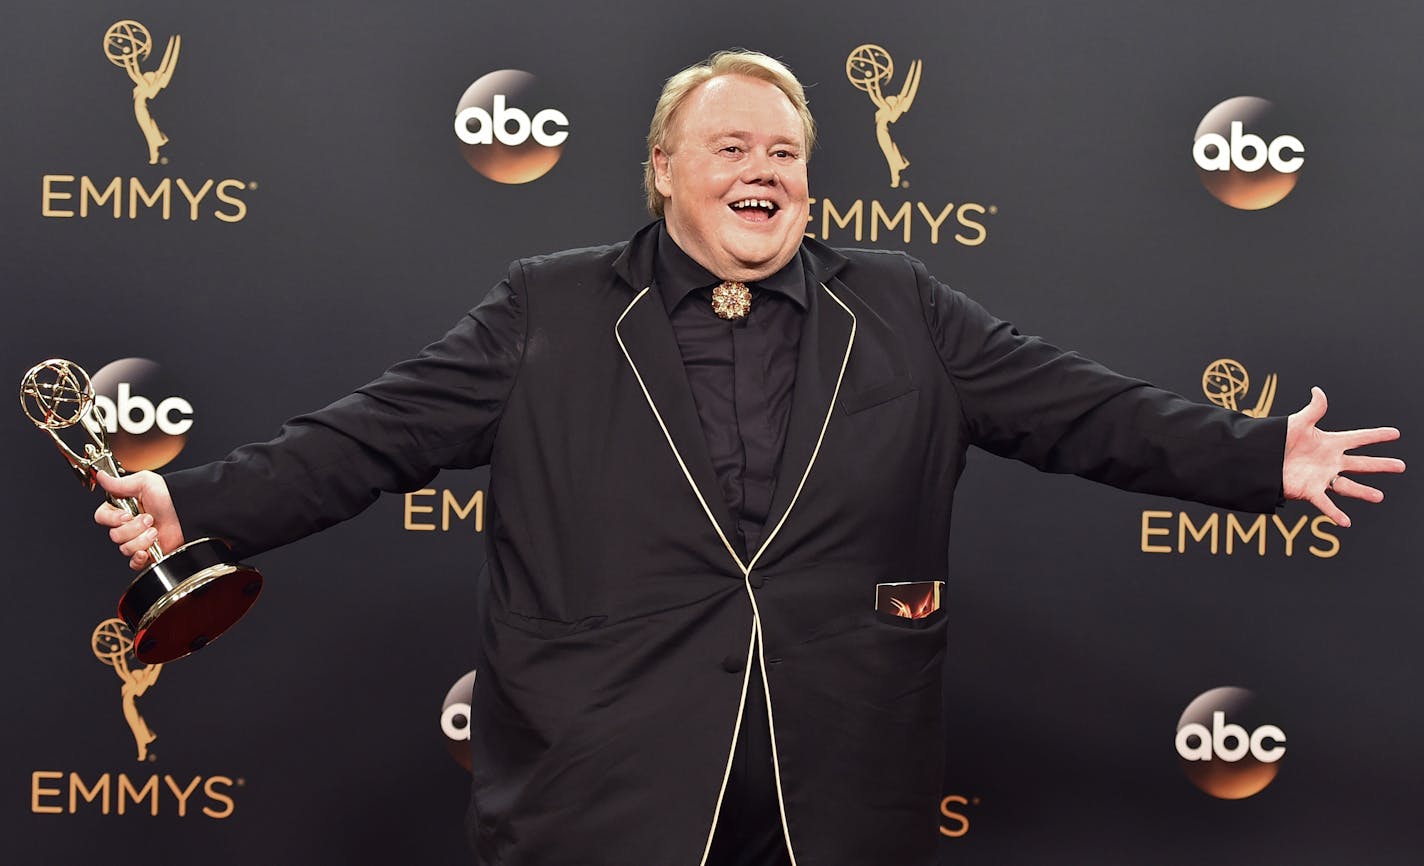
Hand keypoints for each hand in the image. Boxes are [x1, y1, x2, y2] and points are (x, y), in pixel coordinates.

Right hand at [93, 471, 185, 570]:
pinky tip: (146, 551)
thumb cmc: (171, 495)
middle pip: (114, 535)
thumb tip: (101, 476)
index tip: (126, 514)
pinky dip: (138, 559)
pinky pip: (134, 563)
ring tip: (156, 531)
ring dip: (141, 540)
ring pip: (124, 548)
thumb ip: (119, 483)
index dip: (112, 518)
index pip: (102, 517)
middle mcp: (128, 525)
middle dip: (133, 528)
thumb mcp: (144, 482)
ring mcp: (138, 539)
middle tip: (150, 519)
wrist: (191, 512)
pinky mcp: (148, 553)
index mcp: (123, 508)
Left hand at [1282, 387, 1404, 527]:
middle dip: (1381, 465)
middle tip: (1401, 466)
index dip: (1376, 435)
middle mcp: (1330, 461)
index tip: (1395, 433)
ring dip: (1363, 492)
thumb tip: (1318, 390)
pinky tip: (1346, 522)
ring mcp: (1322, 477)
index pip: (1358, 438)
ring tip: (1379, 497)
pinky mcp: (1309, 491)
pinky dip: (1335, 513)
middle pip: (1361, 464)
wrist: (1259, 459)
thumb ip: (1312, 410)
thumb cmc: (1277, 439)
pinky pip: (1325, 503)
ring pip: (1348, 486)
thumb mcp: (1297, 423)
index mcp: (1329, 443)